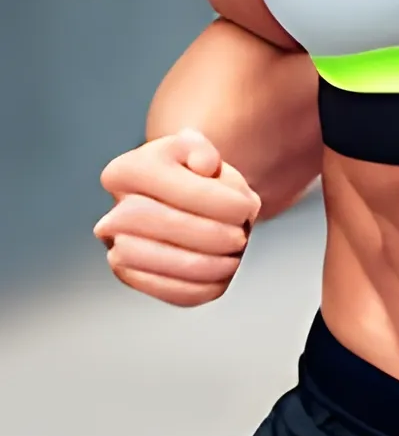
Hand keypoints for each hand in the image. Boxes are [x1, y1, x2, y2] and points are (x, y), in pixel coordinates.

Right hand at [96, 129, 259, 306]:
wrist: (182, 201)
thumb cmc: (193, 174)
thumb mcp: (197, 147)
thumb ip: (200, 146)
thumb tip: (204, 164)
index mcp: (126, 172)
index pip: (173, 187)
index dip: (216, 200)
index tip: (247, 207)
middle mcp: (114, 211)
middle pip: (162, 224)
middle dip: (211, 234)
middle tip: (241, 236)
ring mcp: (118, 247)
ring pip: (157, 261)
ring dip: (205, 264)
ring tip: (233, 258)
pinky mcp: (133, 276)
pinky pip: (162, 289)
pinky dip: (196, 287)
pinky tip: (221, 278)